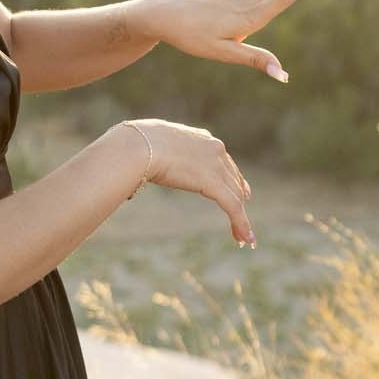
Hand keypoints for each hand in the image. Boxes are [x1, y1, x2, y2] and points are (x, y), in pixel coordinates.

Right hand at [123, 119, 256, 247]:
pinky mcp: (214, 183)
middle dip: (239, 201)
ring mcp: (216, 165)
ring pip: (235, 197)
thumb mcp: (152, 146)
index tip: (241, 193)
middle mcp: (214, 149)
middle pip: (233, 180)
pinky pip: (233, 207)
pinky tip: (244, 239)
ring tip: (244, 239)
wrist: (138, 146)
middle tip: (241, 220)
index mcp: (201, 138)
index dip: (233, 180)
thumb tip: (144, 162)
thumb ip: (159, 154)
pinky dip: (241, 224)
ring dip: (241, 220)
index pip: (224, 161)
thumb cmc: (135, 146)